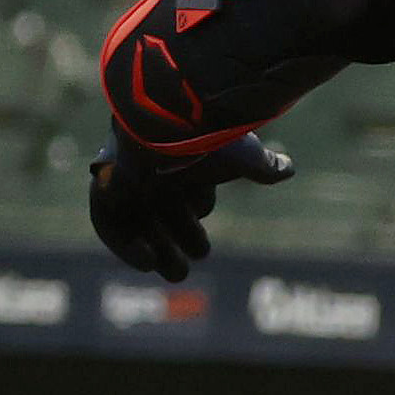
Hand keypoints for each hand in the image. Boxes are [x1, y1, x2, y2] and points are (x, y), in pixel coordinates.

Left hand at [89, 129, 291, 281]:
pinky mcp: (104, 188)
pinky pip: (110, 224)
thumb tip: (290, 169)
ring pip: (138, 223)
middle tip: (183, 271)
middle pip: (161, 216)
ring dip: (154, 250)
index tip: (200, 249)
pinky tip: (148, 261)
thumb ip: (264, 166)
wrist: (166, 121)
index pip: (186, 200)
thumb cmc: (207, 139)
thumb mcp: (243, 156)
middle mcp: (154, 170)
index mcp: (185, 161)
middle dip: (175, 245)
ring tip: (172, 273)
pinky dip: (127, 246)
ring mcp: (128, 178)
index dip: (192, 227)